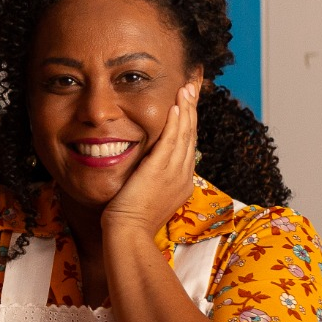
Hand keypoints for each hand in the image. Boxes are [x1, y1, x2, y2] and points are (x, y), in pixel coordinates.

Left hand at [103, 82, 197, 238]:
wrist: (128, 234)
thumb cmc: (131, 222)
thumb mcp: (147, 197)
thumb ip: (151, 181)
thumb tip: (147, 171)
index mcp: (181, 182)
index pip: (187, 145)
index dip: (189, 123)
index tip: (188, 105)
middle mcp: (183, 175)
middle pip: (191, 135)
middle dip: (192, 109)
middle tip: (193, 87)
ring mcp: (174, 173)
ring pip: (184, 134)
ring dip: (186, 109)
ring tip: (187, 88)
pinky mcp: (160, 171)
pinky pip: (171, 142)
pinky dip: (175, 123)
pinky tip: (177, 107)